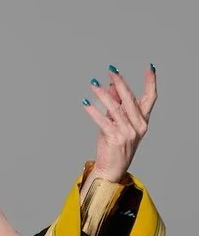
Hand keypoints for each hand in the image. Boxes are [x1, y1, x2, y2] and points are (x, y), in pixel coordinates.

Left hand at [82, 64, 157, 182]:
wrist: (112, 168)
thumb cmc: (114, 144)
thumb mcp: (117, 123)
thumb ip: (116, 105)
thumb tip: (111, 86)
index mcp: (143, 121)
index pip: (151, 98)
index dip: (151, 82)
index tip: (150, 67)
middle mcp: (139, 126)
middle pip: (130, 99)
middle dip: (120, 83)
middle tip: (111, 70)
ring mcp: (128, 132)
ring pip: (115, 108)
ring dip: (102, 95)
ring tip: (93, 84)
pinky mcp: (116, 138)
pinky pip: (103, 121)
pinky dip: (93, 111)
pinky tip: (85, 103)